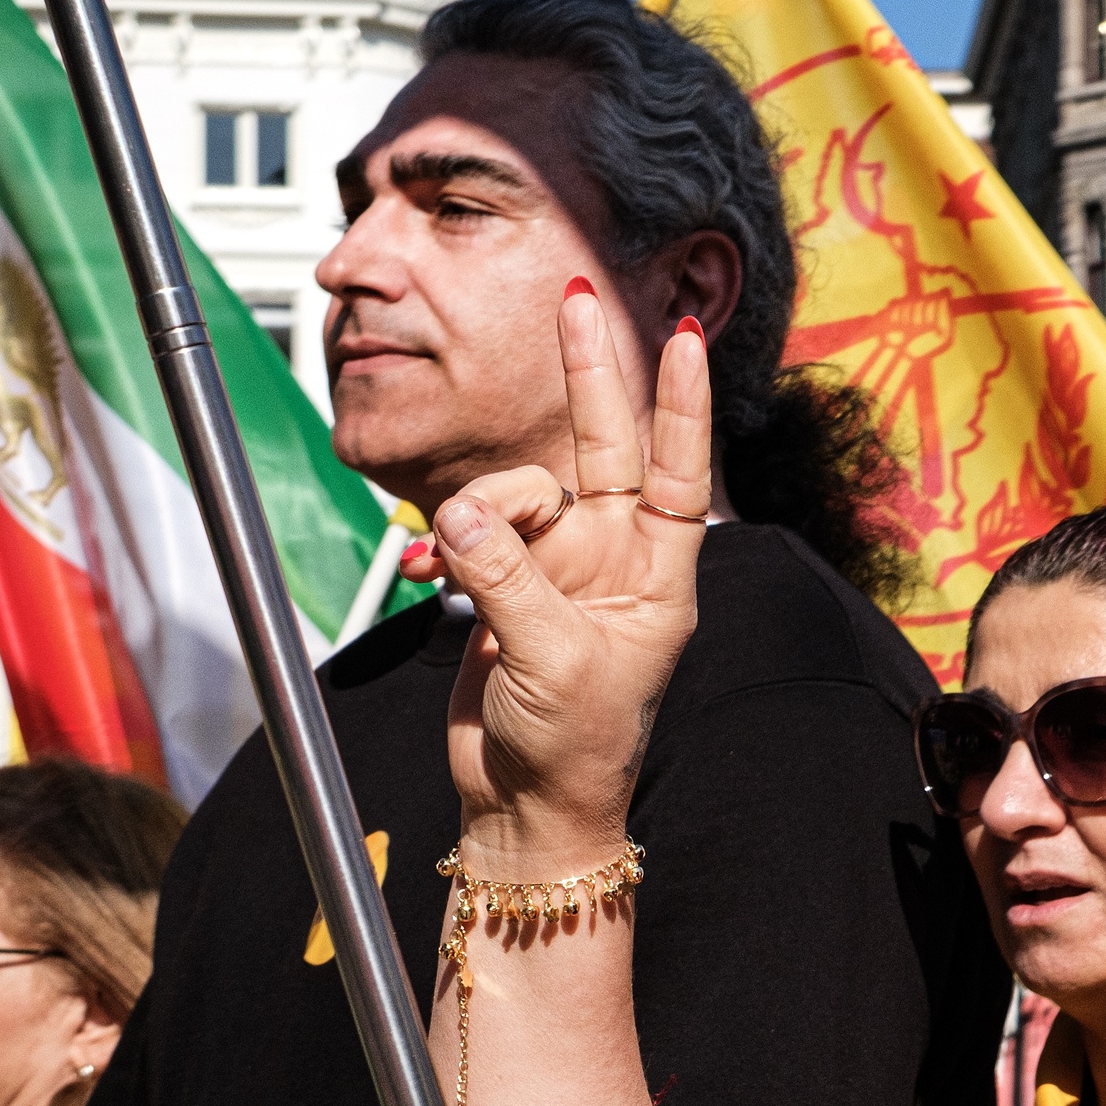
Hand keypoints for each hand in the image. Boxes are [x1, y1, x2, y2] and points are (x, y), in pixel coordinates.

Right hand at [406, 279, 710, 874]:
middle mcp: (611, 560)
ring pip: (511, 494)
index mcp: (656, 576)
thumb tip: (459, 517)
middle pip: (599, 448)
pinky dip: (442, 545)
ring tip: (453, 569)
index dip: (679, 404)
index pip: (680, 471)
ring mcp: (556, 569)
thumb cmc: (574, 748)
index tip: (684, 336)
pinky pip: (468, 533)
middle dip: (585, 376)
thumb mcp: (551, 660)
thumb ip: (506, 580)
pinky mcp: (504, 586)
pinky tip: (422, 574)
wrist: (524, 807)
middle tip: (575, 297)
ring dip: (477, 514)